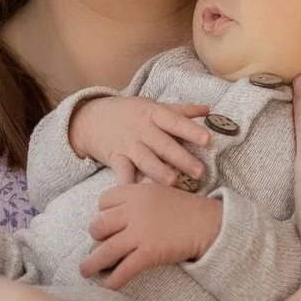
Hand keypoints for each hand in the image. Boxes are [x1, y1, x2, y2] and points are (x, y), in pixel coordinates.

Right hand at [68, 95, 211, 187]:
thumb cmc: (130, 112)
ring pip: (146, 160)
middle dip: (182, 158)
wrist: (92, 118)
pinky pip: (122, 173)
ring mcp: (128, 145)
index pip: (175, 122)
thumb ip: (181, 111)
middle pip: (164, 144)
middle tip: (200, 171)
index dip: (191, 131)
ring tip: (173, 182)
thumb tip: (208, 110)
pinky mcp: (115, 159)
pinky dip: (127, 184)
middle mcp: (143, 129)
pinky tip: (135, 194)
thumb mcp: (153, 107)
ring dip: (159, 171)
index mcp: (154, 114)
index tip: (208, 140)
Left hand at [81, 180, 222, 286]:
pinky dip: (113, 280)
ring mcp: (140, 232)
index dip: (102, 212)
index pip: (103, 200)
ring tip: (85, 271)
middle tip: (99, 245)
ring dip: (91, 264)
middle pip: (99, 224)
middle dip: (95, 237)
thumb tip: (118, 213)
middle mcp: (133, 211)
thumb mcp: (159, 191)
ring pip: (105, 250)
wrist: (207, 223)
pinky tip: (108, 286)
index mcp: (135, 192)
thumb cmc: (185, 208)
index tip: (106, 222)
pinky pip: (123, 269)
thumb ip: (138, 198)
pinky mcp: (148, 252)